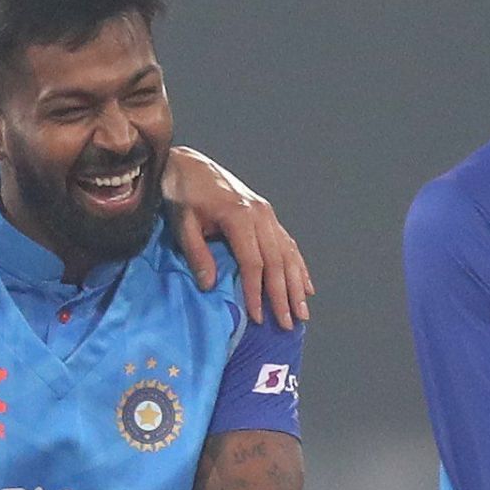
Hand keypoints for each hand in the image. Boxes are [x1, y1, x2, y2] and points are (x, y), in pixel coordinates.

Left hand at [162, 145, 313, 329]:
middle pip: (276, 262)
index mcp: (239, 215)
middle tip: (287, 324)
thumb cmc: (182, 195)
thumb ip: (197, 253)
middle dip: (283, 296)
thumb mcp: (183, 223)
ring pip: (287, 254)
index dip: (256, 292)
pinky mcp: (267, 215)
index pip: (253, 263)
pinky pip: (288, 243)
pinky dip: (299, 267)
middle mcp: (259, 214)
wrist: (189, 165)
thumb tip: (209, 285)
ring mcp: (267, 214)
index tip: (258, 317)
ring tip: (302, 313)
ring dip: (296, 285)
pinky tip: (306, 287)